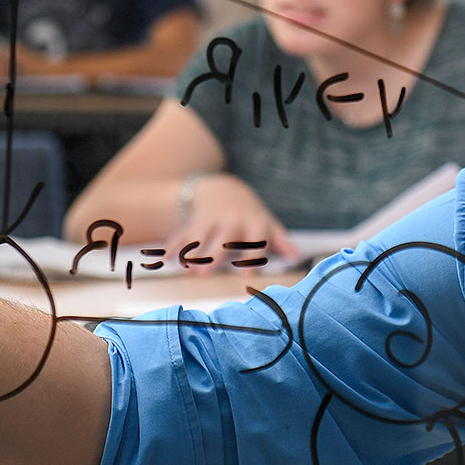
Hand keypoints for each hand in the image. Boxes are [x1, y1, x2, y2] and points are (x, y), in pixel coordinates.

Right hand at [166, 173, 301, 270]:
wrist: (224, 189)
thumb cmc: (251, 215)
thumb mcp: (268, 224)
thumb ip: (281, 241)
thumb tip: (298, 257)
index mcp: (254, 225)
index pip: (255, 242)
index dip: (252, 256)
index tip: (249, 274)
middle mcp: (233, 222)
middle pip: (224, 240)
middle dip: (214, 256)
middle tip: (205, 273)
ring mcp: (212, 221)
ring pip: (201, 237)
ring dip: (193, 252)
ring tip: (187, 269)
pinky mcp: (195, 222)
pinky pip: (183, 233)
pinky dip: (174, 244)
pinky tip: (166, 257)